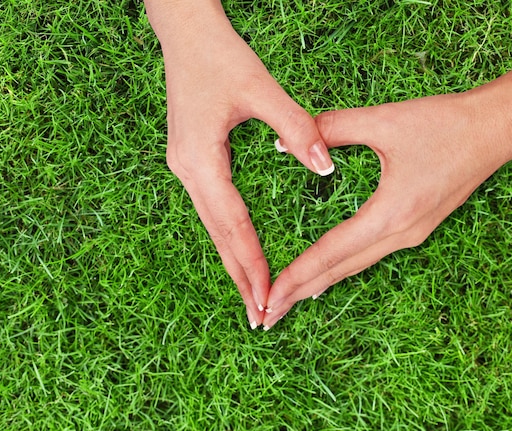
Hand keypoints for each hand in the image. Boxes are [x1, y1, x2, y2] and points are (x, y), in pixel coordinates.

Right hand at [145, 1, 334, 327]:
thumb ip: (297, 129)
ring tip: (254, 295)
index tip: (270, 297)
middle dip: (241, 277)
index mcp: (200, 160)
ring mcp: (186, 168)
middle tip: (260, 317)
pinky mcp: (193, 162)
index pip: (232, 225)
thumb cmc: (219, 57)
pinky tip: (242, 253)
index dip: (253, 263)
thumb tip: (326, 166)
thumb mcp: (261, 89)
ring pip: (214, 228)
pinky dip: (230, 237)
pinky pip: (214, 210)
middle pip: (219, 237)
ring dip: (234, 262)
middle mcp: (187, 172)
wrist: (185, 34)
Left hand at [262, 93, 511, 328]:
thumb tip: (285, 142)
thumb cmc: (443, 125)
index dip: (297, 276)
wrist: (494, 130)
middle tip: (268, 315)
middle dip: (301, 292)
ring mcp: (410, 235)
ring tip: (291, 300)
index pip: (331, 253)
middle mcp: (400, 234)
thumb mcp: (383, 122)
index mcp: (389, 215)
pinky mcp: (415, 228)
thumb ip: (332, 129)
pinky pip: (370, 256)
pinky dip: (343, 268)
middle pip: (340, 270)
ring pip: (355, 266)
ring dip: (321, 283)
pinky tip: (329, 274)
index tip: (269, 297)